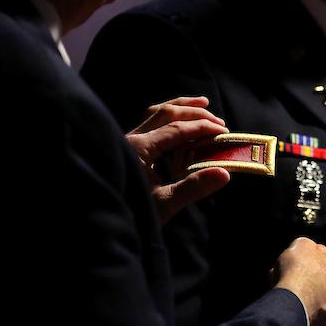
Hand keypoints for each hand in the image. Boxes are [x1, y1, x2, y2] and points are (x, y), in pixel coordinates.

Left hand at [126, 96, 229, 223]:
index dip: (202, 127)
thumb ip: (193, 187)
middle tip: (218, 120)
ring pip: (156, 113)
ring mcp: (128, 141)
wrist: (101, 222)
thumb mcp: (164, 204)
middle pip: (166, 113)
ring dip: (180, 107)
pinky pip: (150, 122)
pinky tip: (179, 123)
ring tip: (202, 103)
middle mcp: (131, 138)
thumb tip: (224, 173)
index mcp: (139, 148)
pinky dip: (169, 118)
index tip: (223, 131)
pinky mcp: (128, 147)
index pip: (176, 129)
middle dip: (194, 113)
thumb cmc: (131, 213)